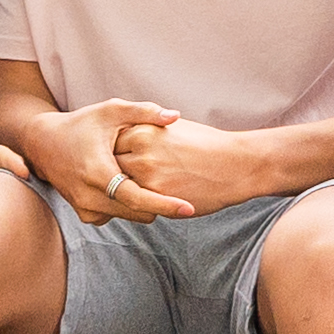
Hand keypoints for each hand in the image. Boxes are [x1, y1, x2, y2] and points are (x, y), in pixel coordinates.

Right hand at [28, 101, 191, 218]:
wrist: (43, 144)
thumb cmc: (81, 124)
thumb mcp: (111, 111)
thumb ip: (144, 112)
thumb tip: (175, 115)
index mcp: (98, 172)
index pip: (138, 198)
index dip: (165, 204)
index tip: (189, 208)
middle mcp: (89, 196)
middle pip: (138, 212)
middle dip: (158, 201)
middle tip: (172, 183)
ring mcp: (85, 208)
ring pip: (129, 216)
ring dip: (143, 204)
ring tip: (149, 180)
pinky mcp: (84, 214)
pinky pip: (116, 216)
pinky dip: (127, 206)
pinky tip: (129, 185)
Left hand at [106, 116, 273, 217]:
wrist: (235, 164)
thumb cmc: (207, 145)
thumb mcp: (172, 128)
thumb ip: (147, 133)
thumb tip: (126, 139)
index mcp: (143, 129)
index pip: (109, 141)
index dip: (106, 152)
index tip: (103, 159)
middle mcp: (140, 151)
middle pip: (106, 164)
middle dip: (104, 173)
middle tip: (98, 180)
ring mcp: (146, 175)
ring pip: (116, 187)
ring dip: (113, 192)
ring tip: (110, 195)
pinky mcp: (156, 196)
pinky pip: (133, 203)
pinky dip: (129, 205)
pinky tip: (131, 206)